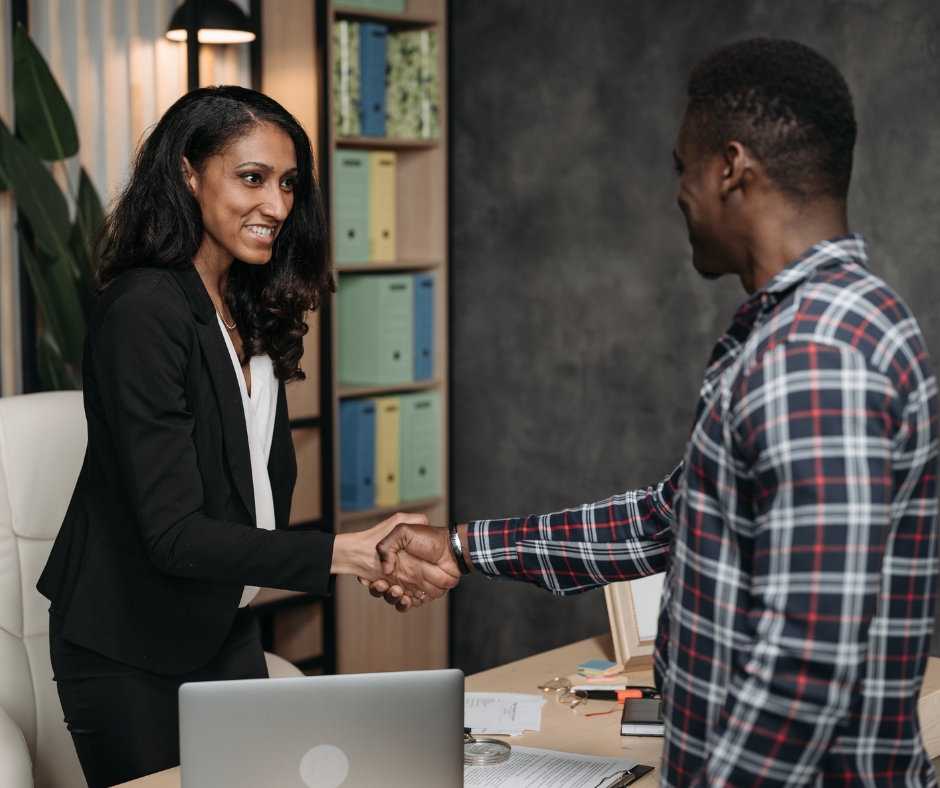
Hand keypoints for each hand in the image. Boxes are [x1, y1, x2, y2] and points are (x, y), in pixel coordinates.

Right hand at [334, 513, 458, 601]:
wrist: (450, 549)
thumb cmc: (428, 538)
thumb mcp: (403, 530)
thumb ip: (388, 544)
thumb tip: (385, 569)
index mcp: (393, 559)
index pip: (374, 573)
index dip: (368, 578)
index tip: (366, 578)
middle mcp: (400, 573)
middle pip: (382, 589)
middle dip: (378, 589)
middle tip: (382, 584)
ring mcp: (410, 585)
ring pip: (393, 598)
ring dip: (391, 597)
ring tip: (396, 590)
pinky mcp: (420, 595)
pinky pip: (408, 604)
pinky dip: (404, 605)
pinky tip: (405, 598)